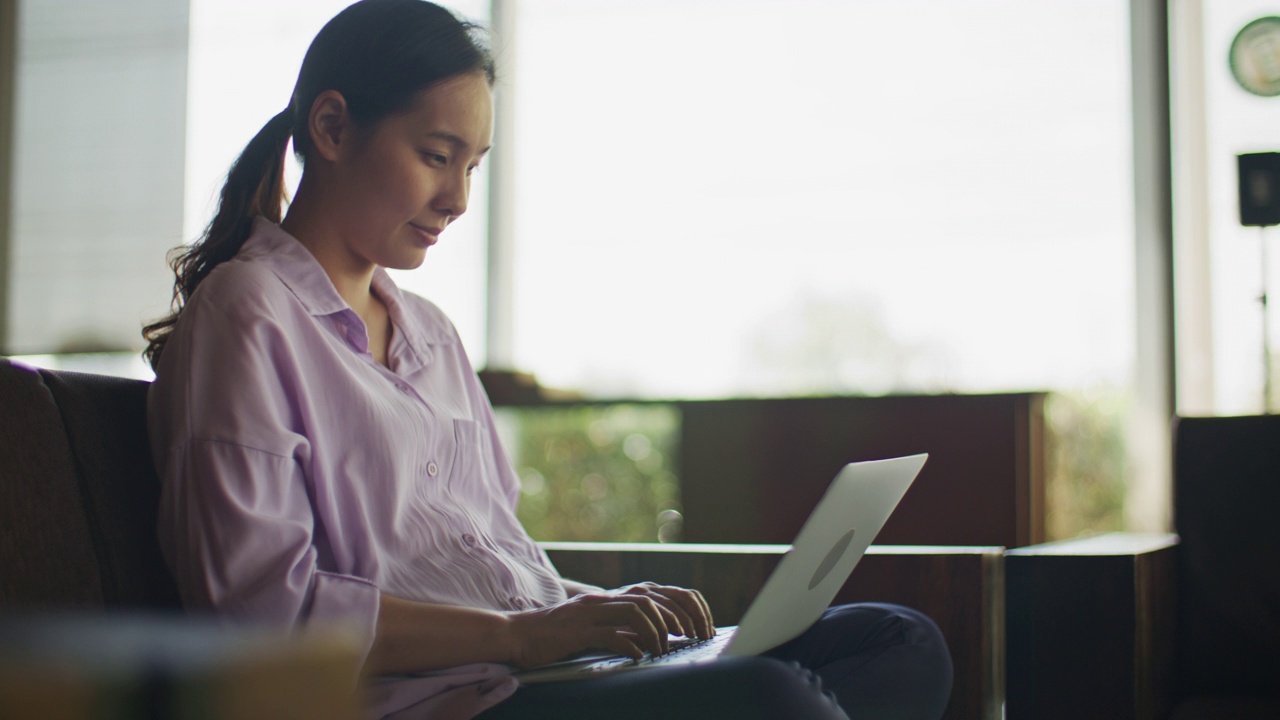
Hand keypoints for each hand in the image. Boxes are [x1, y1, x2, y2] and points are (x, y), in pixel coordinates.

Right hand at [503, 583, 713, 667]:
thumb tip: (649, 639)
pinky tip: (637, 656)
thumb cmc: (555, 635)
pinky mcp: (576, 632)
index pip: (656, 592)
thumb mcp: (593, 627)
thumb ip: (620, 628)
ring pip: (636, 611)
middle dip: (676, 619)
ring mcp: (589, 613)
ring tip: (663, 649)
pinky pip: (610, 634)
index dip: (680, 607)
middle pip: (652, 598)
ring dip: (656, 631)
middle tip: (688, 639)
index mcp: (609, 597)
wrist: (517, 634)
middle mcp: (602, 599)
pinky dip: (628, 645)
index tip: (694, 628)